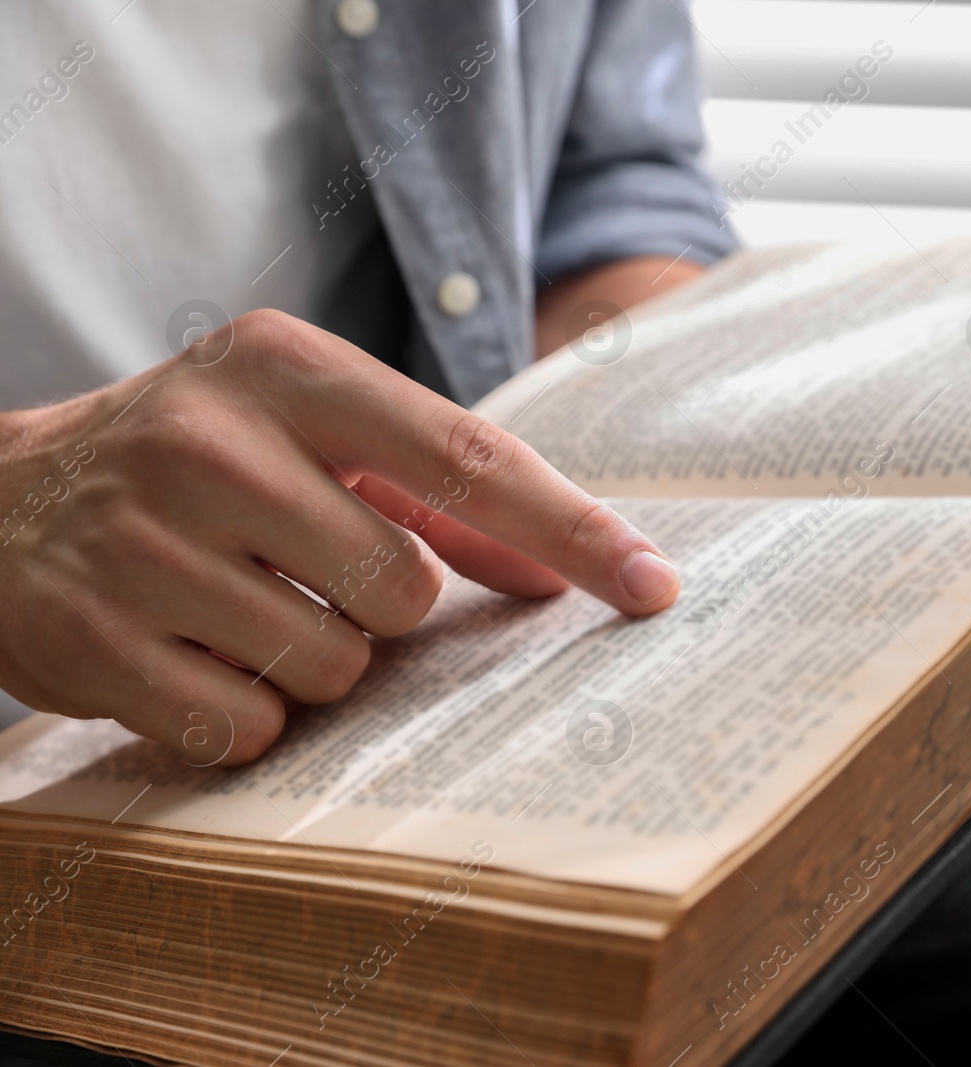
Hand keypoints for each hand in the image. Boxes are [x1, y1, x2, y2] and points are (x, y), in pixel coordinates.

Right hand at [0, 310, 678, 764]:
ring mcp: (138, 543)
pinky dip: (247, 711)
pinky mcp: (89, 642)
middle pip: (406, 587)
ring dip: (315, 661)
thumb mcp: (308, 437)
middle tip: (309, 573)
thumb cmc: (198, 466)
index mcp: (283, 367)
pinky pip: (249, 726)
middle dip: (385, 607)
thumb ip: (437, 496)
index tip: (653, 583)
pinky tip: (191, 654)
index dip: (572, 529)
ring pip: (334, 667)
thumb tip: (565, 568)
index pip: (467, 457)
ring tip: (240, 607)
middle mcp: (208, 440)